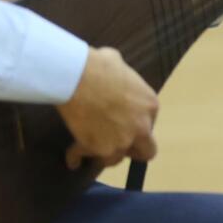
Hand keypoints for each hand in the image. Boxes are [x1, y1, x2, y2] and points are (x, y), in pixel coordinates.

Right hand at [58, 46, 158, 171]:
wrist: (78, 78)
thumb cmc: (99, 65)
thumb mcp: (118, 63)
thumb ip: (121, 73)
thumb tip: (112, 65)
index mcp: (150, 106)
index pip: (149, 124)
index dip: (135, 125)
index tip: (122, 123)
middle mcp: (141, 127)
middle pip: (146, 151)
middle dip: (132, 150)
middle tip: (118, 145)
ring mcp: (121, 141)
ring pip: (116, 159)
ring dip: (104, 154)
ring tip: (93, 150)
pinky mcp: (99, 149)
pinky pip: (87, 157)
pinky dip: (77, 157)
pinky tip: (73, 160)